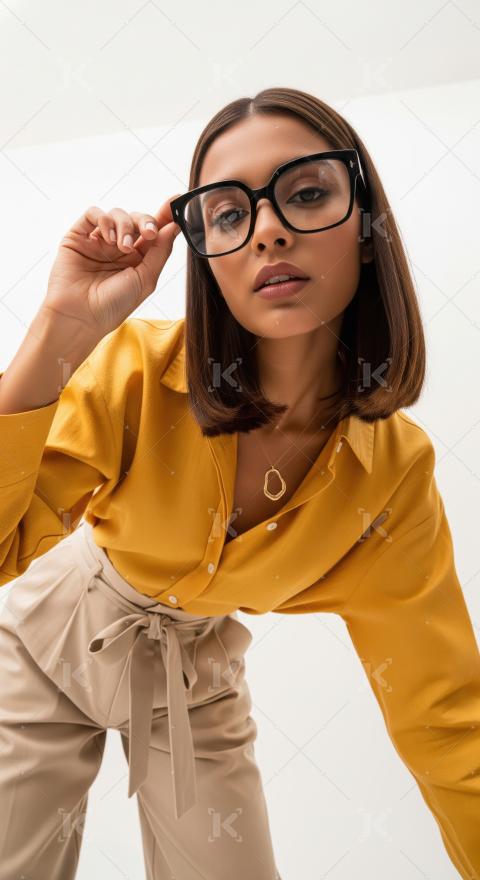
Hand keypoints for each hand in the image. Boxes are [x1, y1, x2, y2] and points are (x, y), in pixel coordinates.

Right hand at [40, 194, 182, 341]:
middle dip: (145, 221)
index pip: (153, 231)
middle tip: (148, 233)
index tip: (176, 201)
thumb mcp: (146, 279)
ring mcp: (98, 241)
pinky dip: (104, 220)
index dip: (164, 215)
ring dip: (124, 226)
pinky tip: (107, 239)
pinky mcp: (79, 236)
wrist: (81, 316)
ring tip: (122, 246)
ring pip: (117, 214)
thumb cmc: (113, 305)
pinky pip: (94, 214)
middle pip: (137, 219)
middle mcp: (118, 248)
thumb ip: (161, 251)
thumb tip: (174, 226)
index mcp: (138, 259)